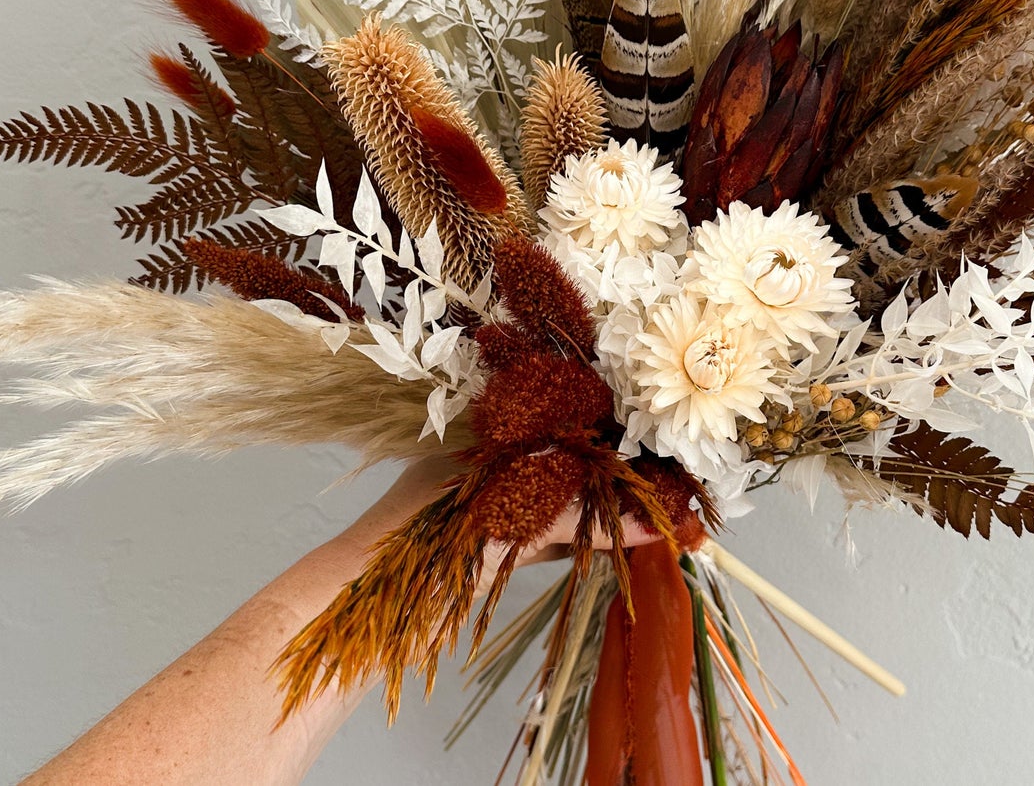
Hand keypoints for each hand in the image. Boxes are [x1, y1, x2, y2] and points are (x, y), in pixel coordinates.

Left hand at [330, 452, 661, 588]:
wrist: (362, 618)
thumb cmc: (421, 549)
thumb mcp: (508, 520)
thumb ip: (578, 517)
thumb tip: (649, 518)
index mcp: (485, 427)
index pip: (560, 414)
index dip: (610, 428)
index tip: (659, 440)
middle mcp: (491, 456)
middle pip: (566, 456)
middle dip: (614, 470)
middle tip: (671, 480)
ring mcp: (493, 499)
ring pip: (562, 494)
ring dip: (603, 505)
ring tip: (658, 508)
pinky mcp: (495, 540)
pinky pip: (551, 528)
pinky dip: (584, 534)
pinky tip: (623, 536)